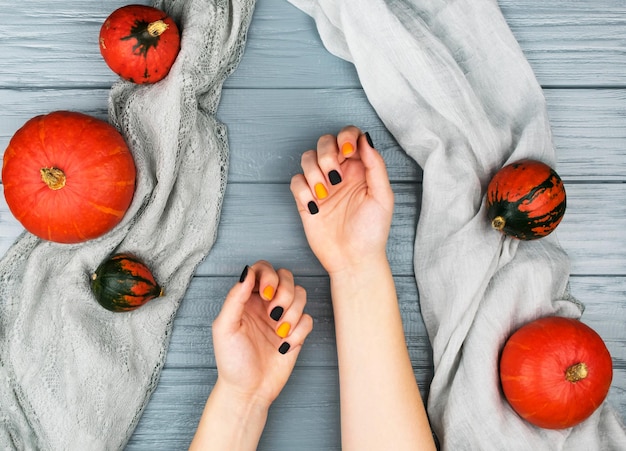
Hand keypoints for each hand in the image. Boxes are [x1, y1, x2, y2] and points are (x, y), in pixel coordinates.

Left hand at [211, 260, 312, 407]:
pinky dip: (299, 331)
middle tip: (274, 314)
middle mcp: (265, 303)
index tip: (265, 294)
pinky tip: (285, 345)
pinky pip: (308, 318)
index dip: (268, 275)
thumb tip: (246, 272)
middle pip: (286, 276)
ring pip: (300, 294)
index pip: (262, 269)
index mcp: (247, 298)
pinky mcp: (296, 332)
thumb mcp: (224, 328)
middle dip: (284, 293)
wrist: (248, 391)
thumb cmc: (232, 361)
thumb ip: (234, 298)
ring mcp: (282, 317)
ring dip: (293, 312)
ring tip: (279, 332)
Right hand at [290, 126, 393, 275]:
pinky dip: (302, 190)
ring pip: (307, 158)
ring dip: (314, 172)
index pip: (350, 137)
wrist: (353, 260)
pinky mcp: (306, 200)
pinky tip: (314, 206)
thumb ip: (376, 166)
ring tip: (324, 194)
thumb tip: (365, 139)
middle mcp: (340, 173)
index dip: (345, 136)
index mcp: (361, 168)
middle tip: (334, 175)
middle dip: (326, 153)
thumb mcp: (383, 197)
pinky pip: (296, 181)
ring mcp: (322, 185)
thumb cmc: (372, 232)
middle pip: (325, 142)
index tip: (347, 151)